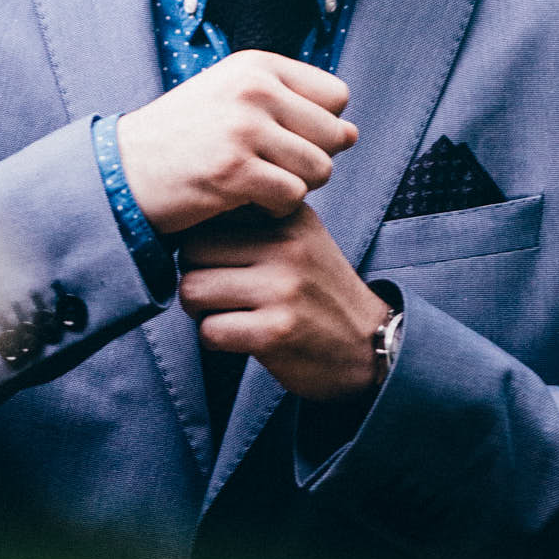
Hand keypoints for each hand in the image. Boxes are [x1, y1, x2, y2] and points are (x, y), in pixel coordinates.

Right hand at [116, 51, 357, 234]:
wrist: (124, 170)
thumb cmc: (182, 139)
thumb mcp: (230, 97)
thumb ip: (288, 105)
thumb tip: (352, 133)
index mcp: (257, 65)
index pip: (336, 96)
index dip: (321, 126)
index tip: (285, 141)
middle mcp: (254, 89)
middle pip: (334, 135)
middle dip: (313, 160)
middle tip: (273, 170)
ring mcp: (244, 129)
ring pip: (320, 168)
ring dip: (296, 187)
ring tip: (260, 185)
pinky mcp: (235, 171)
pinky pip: (292, 196)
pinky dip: (276, 209)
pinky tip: (248, 203)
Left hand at [178, 204, 393, 403]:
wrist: (370, 345)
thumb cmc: (319, 293)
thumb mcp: (299, 239)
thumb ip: (255, 220)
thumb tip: (187, 213)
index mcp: (290, 215)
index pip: (209, 215)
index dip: (201, 243)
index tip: (218, 262)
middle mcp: (287, 246)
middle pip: (191, 251)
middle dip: (195, 276)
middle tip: (217, 293)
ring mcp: (282, 288)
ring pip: (192, 290)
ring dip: (200, 311)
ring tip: (227, 313)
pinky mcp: (276, 331)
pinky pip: (209, 331)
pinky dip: (216, 339)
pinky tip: (241, 337)